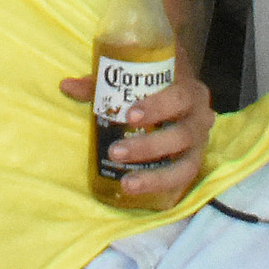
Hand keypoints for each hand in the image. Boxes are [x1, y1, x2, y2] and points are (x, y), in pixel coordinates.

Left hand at [60, 61, 209, 204]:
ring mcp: (200, 143)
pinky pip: (183, 180)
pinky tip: (138, 191)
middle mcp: (201, 117)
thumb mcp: (135, 77)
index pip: (179, 96)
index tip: (130, 115)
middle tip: (116, 152)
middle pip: (183, 134)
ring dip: (156, 176)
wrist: (180, 90)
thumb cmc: (155, 83)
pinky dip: (162, 187)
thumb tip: (67, 86)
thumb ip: (102, 82)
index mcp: (189, 90)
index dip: (158, 107)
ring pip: (186, 164)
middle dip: (149, 146)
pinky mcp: (194, 162)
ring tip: (127, 183)